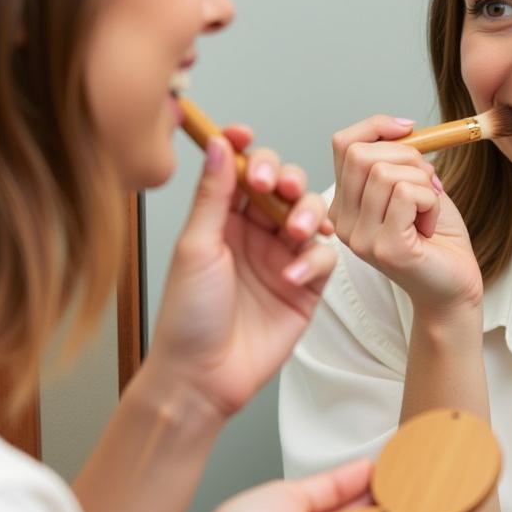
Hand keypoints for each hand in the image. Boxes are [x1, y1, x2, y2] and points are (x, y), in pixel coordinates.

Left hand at [144, 128, 335, 416]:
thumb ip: (213, 195)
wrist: (204, 375)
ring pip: (311, 214)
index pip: (243, 170)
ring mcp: (281, 258)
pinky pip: (323, 257)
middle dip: (288, 179)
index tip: (247, 136)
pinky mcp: (305, 286)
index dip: (249, 150)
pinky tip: (291, 276)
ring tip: (293, 232)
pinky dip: (313, 260)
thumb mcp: (196, 246)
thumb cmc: (188, 315)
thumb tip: (221, 144)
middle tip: (279, 188)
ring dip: (307, 214)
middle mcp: (254, 233)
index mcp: (222, 219)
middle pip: (285, 186)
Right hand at [330, 114, 482, 313]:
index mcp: (344, 204)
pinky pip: (406, 193)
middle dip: (408, 155)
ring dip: (423, 183)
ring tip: (429, 209)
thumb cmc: (437, 236)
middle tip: (429, 183)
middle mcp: (342, 222)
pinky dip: (430, 200)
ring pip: (386, 172)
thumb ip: (398, 157)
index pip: (343, 144)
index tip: (410, 130)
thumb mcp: (414, 184)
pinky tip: (430, 225)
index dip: (377, 126)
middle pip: (361, 154)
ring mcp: (360, 237)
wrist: (455, 285)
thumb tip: (401, 128)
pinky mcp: (385, 247)